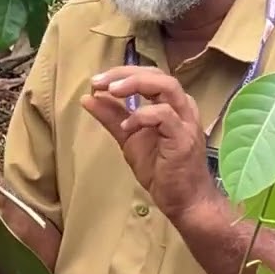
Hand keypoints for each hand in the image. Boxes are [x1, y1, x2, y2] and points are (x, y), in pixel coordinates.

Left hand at [81, 66, 219, 221]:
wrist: (183, 200)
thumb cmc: (161, 169)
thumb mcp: (128, 138)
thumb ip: (112, 117)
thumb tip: (88, 98)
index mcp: (170, 104)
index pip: (148, 75)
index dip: (121, 73)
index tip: (96, 81)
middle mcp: (182, 107)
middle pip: (157, 75)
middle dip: (125, 74)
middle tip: (99, 82)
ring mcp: (186, 121)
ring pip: (167, 87)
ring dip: (136, 84)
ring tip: (112, 92)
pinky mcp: (184, 138)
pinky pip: (165, 116)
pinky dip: (142, 116)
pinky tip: (126, 127)